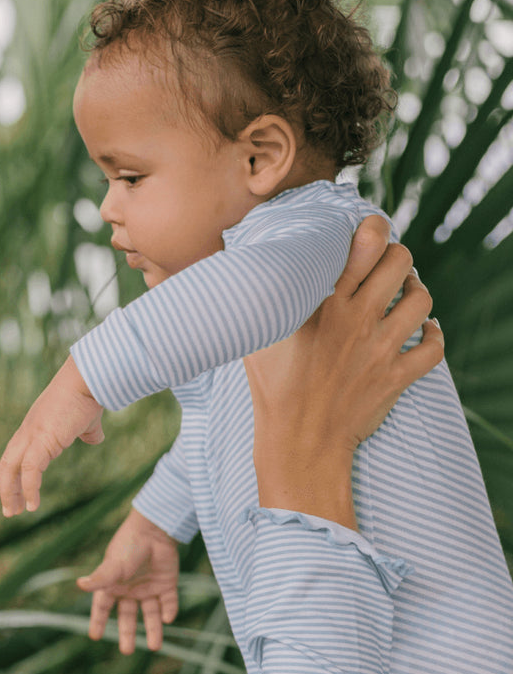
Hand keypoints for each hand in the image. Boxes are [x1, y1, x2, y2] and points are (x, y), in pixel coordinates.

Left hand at [0, 356, 103, 514]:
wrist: (87, 380)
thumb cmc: (88, 395)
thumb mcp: (86, 420)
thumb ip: (88, 432)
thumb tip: (96, 439)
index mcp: (35, 426)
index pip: (13, 451)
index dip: (6, 470)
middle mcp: (28, 431)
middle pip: (8, 463)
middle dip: (6, 487)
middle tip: (8, 509)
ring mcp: (32, 436)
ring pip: (12, 469)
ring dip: (11, 493)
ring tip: (14, 513)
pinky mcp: (41, 441)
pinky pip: (29, 471)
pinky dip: (29, 489)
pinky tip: (33, 505)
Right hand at [78, 508, 178, 650]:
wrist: (155, 530)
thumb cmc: (129, 546)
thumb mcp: (113, 565)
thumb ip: (100, 578)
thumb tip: (80, 585)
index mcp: (113, 585)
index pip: (103, 607)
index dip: (98, 621)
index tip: (94, 636)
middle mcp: (130, 589)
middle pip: (127, 616)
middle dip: (128, 633)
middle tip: (127, 651)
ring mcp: (148, 587)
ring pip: (150, 614)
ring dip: (153, 629)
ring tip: (155, 647)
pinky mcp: (166, 583)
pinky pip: (168, 601)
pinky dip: (169, 610)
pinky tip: (168, 618)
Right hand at [245, 216, 442, 528]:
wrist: (299, 444)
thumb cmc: (271, 392)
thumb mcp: (257, 341)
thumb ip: (260, 305)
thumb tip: (238, 272)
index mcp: (324, 306)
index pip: (365, 244)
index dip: (374, 229)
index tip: (369, 233)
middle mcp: (358, 321)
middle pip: (401, 262)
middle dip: (396, 257)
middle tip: (384, 267)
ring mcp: (382, 349)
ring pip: (423, 300)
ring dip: (417, 291)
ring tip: (404, 294)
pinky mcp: (397, 376)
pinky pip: (435, 346)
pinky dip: (434, 335)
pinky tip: (423, 331)